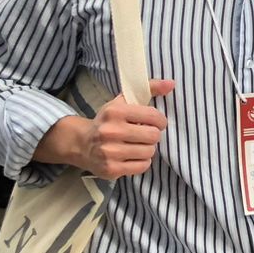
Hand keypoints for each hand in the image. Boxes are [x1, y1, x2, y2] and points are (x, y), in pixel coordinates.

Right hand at [38, 80, 175, 177]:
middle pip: (154, 136)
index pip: (153, 116)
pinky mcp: (111, 169)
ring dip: (147, 149)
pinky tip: (132, 156)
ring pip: (149, 152)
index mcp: (115, 112)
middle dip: (153, 135)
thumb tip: (171, 83)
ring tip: (137, 145)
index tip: (155, 122)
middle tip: (144, 135)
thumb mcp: (124, 101)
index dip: (160, 121)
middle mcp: (111, 132)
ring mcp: (110, 152)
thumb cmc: (109, 121)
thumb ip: (149, 89)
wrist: (81, 143)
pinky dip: (142, 162)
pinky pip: (143, 166)